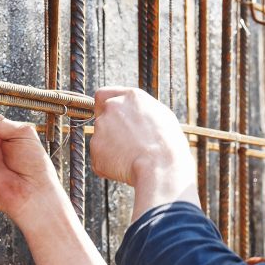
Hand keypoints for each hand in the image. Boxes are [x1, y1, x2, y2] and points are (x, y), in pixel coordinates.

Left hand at [91, 87, 199, 220]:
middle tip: (125, 146)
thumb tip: (136, 118)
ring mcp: (101, 127)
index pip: (103, 95)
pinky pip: (100, 159)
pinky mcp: (95, 147)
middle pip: (101, 117)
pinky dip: (109, 166)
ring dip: (111, 150)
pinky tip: (126, 169)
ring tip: (132, 160)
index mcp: (131, 97)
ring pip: (101, 140)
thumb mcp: (162, 117)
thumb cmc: (169, 144)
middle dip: (109, 131)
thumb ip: (142, 113)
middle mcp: (113, 107)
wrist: (161, 165)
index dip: (104, 108)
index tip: (109, 119)